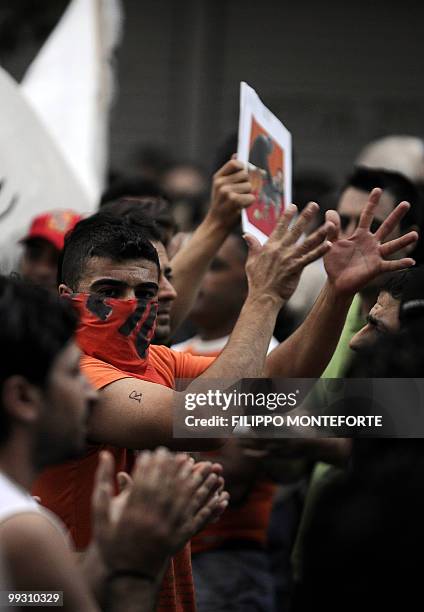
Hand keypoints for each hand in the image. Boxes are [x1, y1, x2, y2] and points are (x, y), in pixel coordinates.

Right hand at [92, 449, 228, 575]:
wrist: (126, 575)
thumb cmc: (110, 541)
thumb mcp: (100, 512)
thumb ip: (103, 482)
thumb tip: (104, 455)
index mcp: (132, 513)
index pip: (145, 481)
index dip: (151, 465)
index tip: (155, 451)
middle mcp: (151, 521)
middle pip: (168, 488)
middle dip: (176, 469)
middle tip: (181, 453)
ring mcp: (167, 531)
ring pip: (185, 501)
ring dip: (198, 482)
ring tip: (206, 466)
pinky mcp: (179, 540)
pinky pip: (196, 520)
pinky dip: (209, 506)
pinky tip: (218, 495)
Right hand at [207, 159, 254, 229]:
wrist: (216, 225)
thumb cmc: (222, 205)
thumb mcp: (222, 187)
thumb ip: (230, 172)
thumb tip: (236, 154)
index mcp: (218, 177)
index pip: (235, 163)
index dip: (242, 168)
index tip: (242, 177)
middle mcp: (220, 183)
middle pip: (245, 175)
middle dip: (246, 184)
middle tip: (239, 195)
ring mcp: (226, 191)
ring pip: (249, 186)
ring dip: (248, 195)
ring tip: (239, 203)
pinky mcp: (233, 200)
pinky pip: (251, 197)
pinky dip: (249, 203)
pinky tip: (241, 208)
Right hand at [244, 202, 332, 303]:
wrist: (262, 297)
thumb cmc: (256, 281)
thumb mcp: (251, 261)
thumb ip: (252, 246)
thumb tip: (246, 235)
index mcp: (269, 246)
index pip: (280, 227)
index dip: (287, 215)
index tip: (294, 205)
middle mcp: (280, 249)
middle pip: (296, 230)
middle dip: (306, 216)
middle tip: (315, 204)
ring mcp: (288, 258)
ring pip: (307, 242)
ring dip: (319, 233)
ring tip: (329, 224)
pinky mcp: (296, 268)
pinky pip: (310, 258)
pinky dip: (320, 251)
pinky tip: (329, 244)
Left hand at [324, 188, 417, 294]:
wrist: (336, 282)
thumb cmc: (335, 263)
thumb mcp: (331, 243)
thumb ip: (331, 229)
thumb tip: (329, 211)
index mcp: (360, 235)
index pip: (367, 215)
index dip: (372, 203)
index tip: (378, 189)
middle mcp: (371, 243)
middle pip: (385, 227)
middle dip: (395, 216)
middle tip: (406, 203)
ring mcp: (375, 255)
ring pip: (392, 245)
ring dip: (404, 241)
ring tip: (415, 235)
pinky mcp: (376, 268)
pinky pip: (390, 265)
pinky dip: (400, 264)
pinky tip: (411, 262)